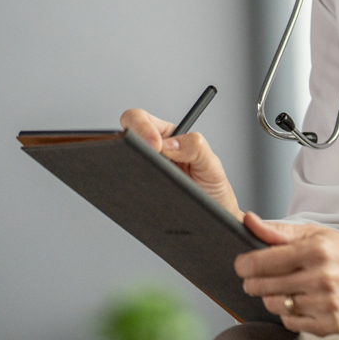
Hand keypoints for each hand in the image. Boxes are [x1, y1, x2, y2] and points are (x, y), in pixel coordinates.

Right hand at [118, 107, 239, 218]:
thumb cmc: (214, 190)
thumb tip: (169, 144)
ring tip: (155, 178)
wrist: (213, 220)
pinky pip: (128, 187)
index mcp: (169, 137)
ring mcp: (145, 172)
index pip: (143, 119)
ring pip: (125, 161)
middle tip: (150, 155)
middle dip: (132, 141)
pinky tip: (149, 192)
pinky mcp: (141, 191)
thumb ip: (197, 147)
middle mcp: (154, 153)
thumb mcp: (212, 165)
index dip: (142, 126)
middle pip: (127, 135)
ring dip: (133, 165)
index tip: (155, 144)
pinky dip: (133, 188)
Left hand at [236, 213, 338, 335]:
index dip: (244, 265)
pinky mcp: (332, 325)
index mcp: (316, 250)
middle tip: (257, 280)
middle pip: (263, 285)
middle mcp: (321, 276)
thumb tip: (249, 221)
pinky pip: (293, 323)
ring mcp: (327, 303)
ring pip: (275, 306)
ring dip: (272, 299)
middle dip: (253, 283)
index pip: (261, 261)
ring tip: (282, 291)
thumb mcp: (319, 235)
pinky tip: (299, 305)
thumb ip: (280, 231)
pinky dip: (290, 315)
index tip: (242, 265)